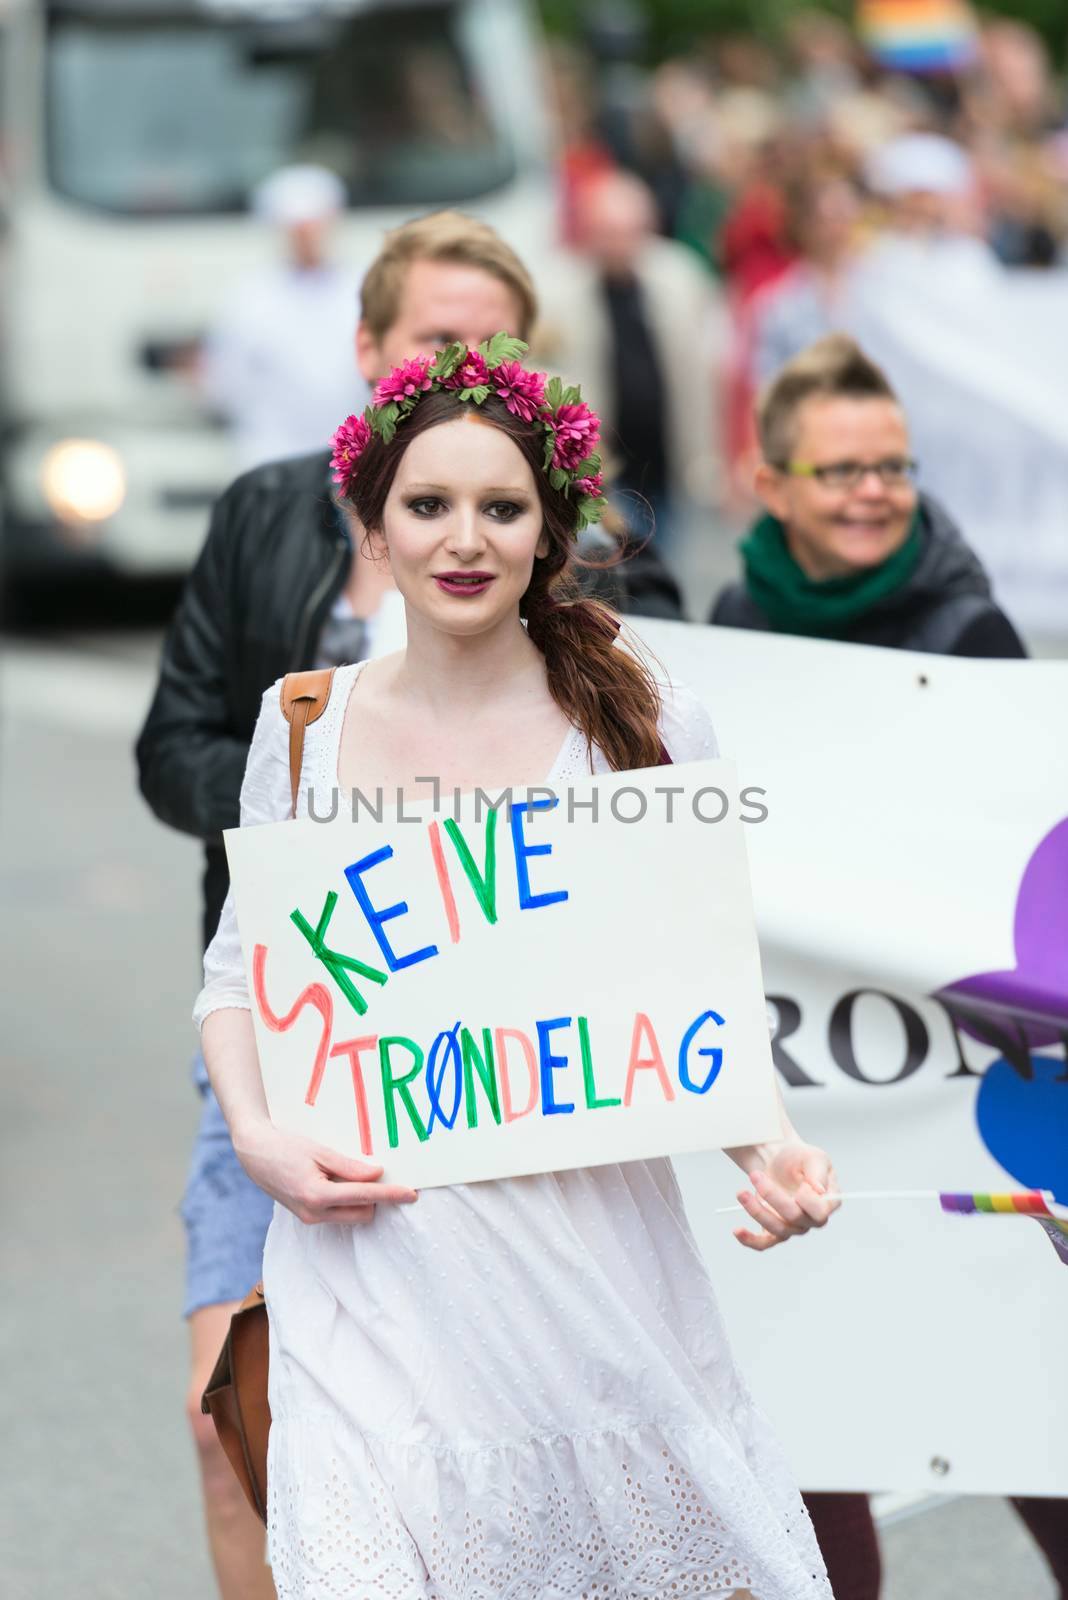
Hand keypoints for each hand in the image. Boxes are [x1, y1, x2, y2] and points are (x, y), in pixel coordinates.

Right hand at [233, 1118, 417, 1225]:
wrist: (254, 1154)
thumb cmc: (285, 1147)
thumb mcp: (319, 1151)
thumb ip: (349, 1166)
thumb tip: (377, 1174)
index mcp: (317, 1196)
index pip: (364, 1197)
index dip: (390, 1194)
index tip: (411, 1194)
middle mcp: (314, 1214)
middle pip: (363, 1213)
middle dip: (376, 1197)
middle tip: (379, 1172)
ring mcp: (310, 1218)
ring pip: (351, 1215)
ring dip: (360, 1199)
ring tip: (351, 1172)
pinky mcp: (308, 1216)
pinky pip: (338, 1212)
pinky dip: (347, 1199)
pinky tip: (340, 1179)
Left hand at [734, 1141, 838, 1252]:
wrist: (780, 1159)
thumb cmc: (800, 1158)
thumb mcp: (815, 1157)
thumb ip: (818, 1173)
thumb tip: (819, 1191)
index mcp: (828, 1203)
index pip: (819, 1212)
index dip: (806, 1200)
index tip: (796, 1184)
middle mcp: (811, 1219)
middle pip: (794, 1218)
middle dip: (772, 1197)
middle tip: (756, 1176)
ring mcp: (793, 1227)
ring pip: (777, 1229)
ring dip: (756, 1211)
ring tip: (741, 1193)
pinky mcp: (774, 1230)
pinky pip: (764, 1242)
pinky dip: (750, 1239)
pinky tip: (737, 1230)